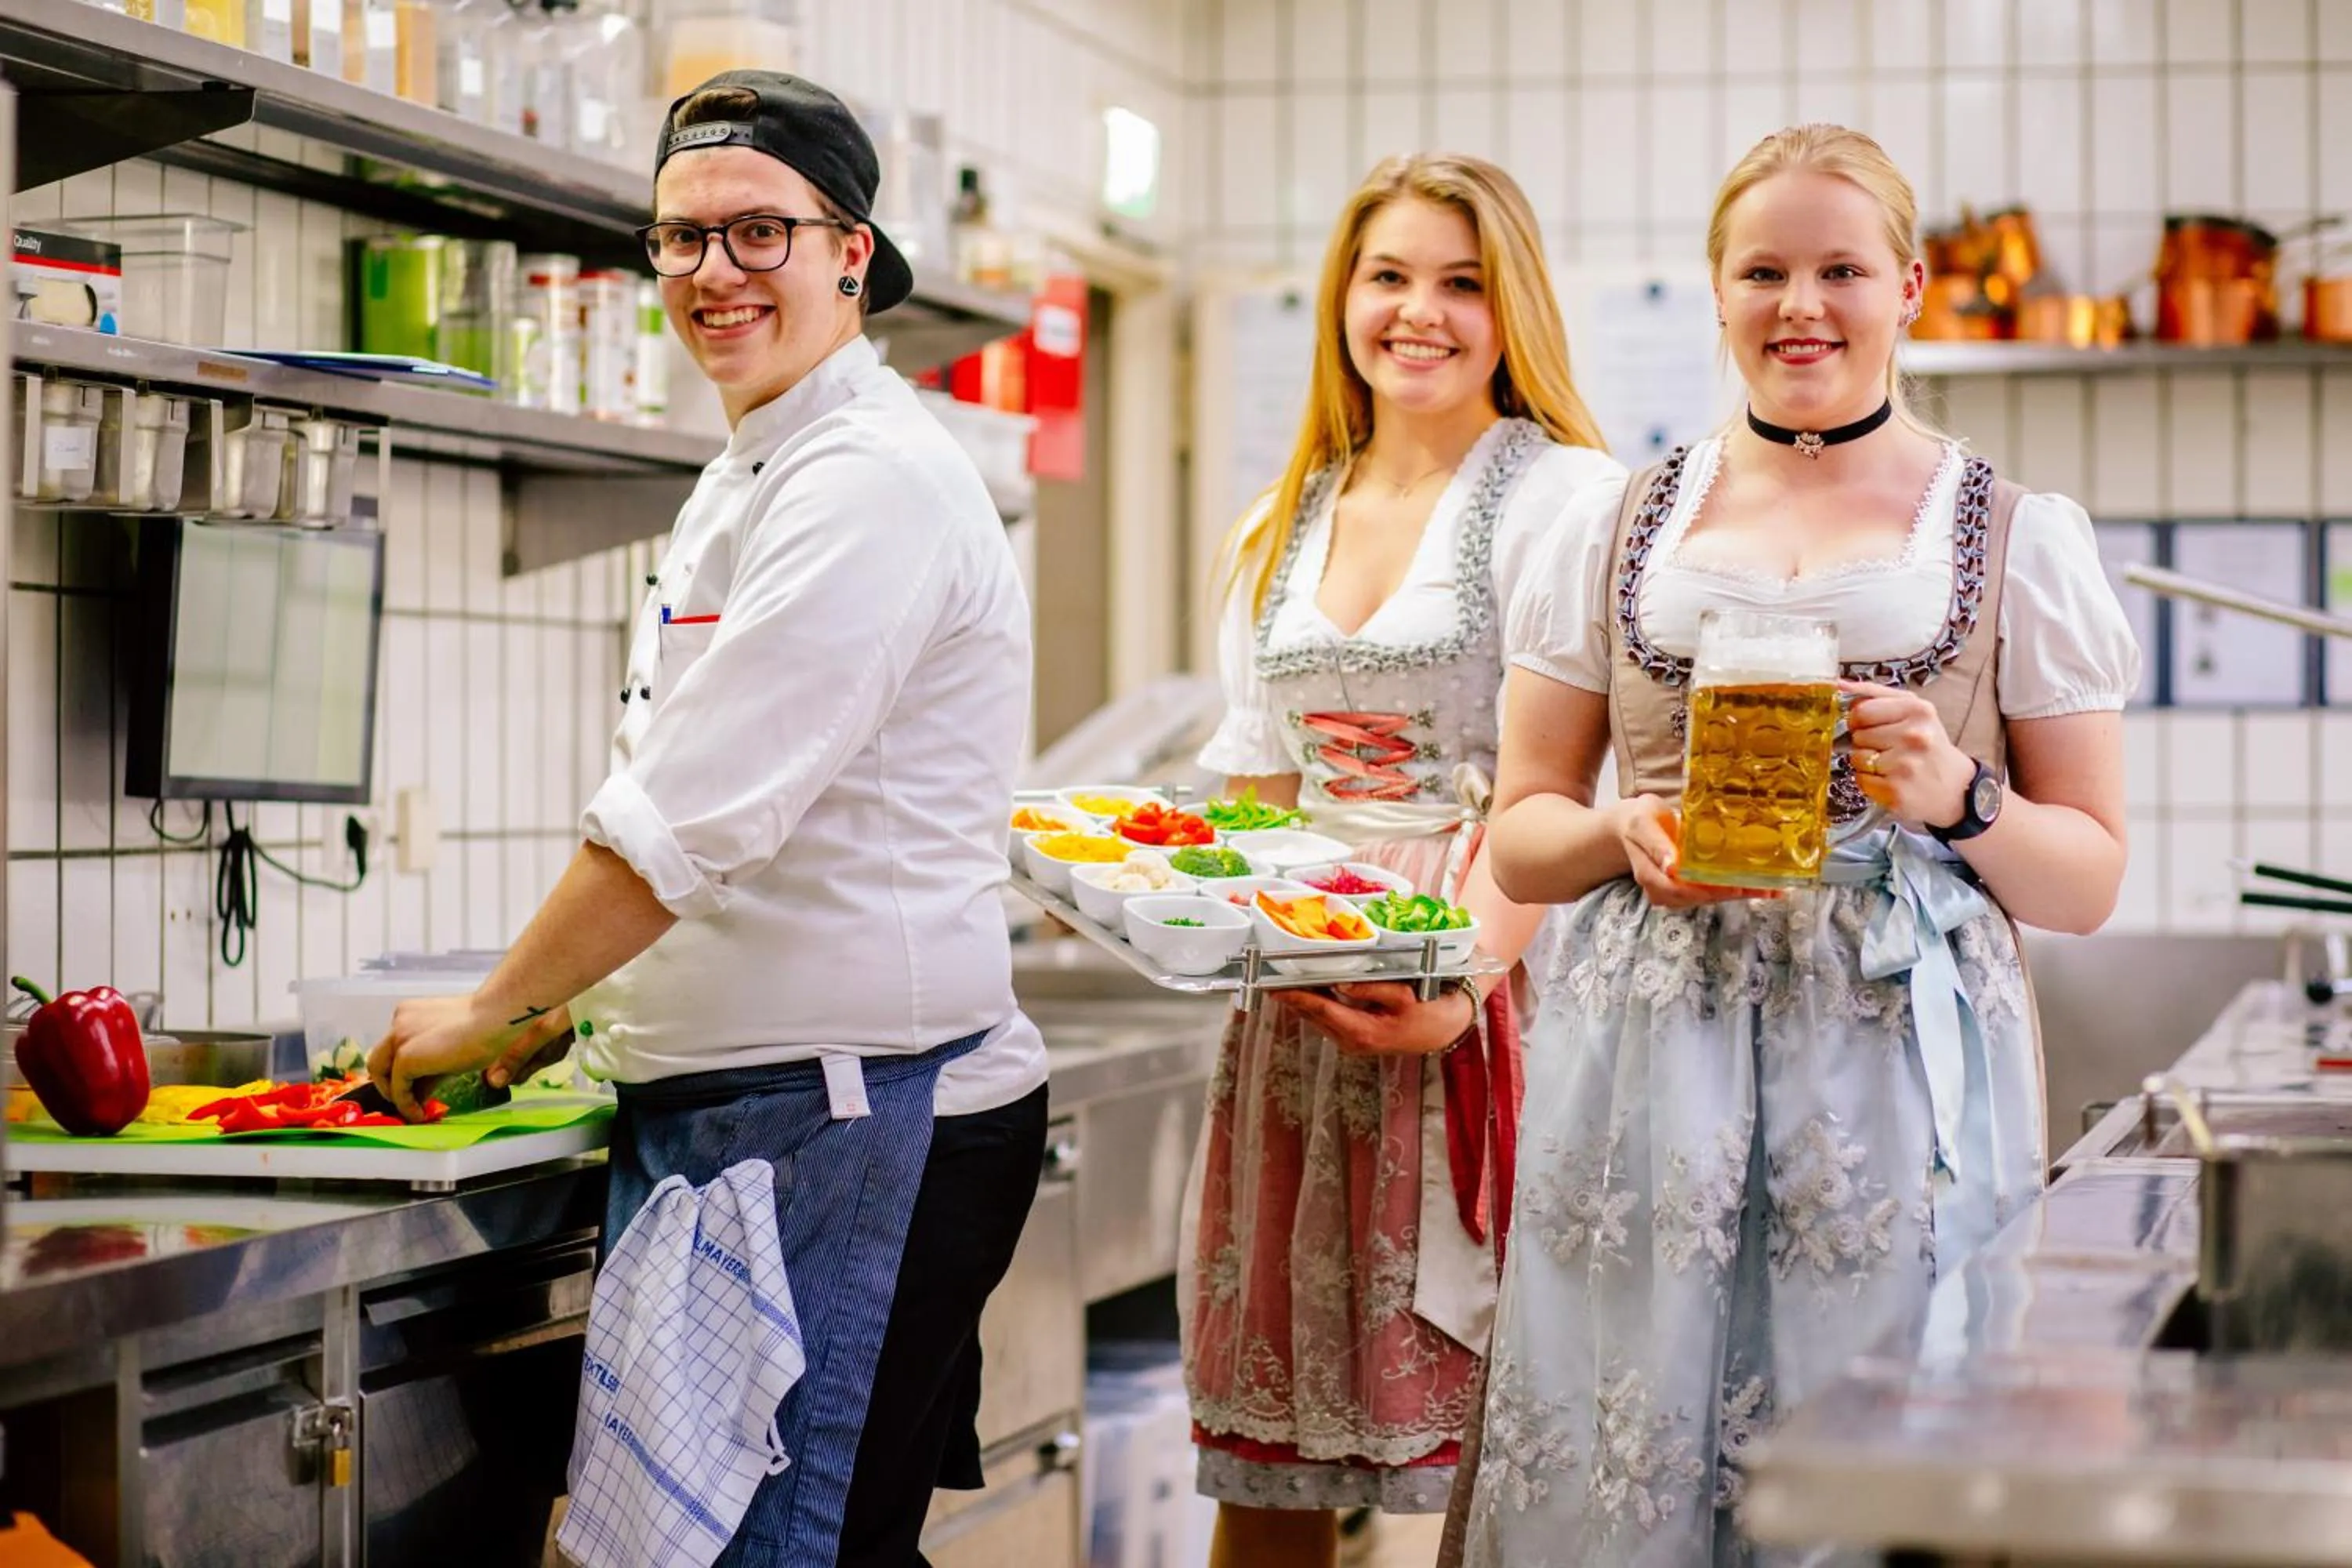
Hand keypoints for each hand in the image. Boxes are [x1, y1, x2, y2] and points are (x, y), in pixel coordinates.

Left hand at [366, 996, 574, 1120]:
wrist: (496, 1019)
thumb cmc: (486, 1026)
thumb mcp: (450, 1046)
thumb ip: (431, 1065)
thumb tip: (419, 1094)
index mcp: (409, 1013)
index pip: (393, 1047)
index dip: (399, 1071)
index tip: (413, 1089)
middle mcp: (398, 1021)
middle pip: (379, 1058)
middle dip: (388, 1083)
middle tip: (406, 1100)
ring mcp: (399, 1037)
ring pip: (380, 1071)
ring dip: (393, 1094)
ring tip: (412, 1110)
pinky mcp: (405, 1056)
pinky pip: (397, 1087)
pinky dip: (405, 1103)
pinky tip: (419, 1113)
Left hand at [1275, 981, 1477, 1055]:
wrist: (1445, 1030)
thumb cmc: (1429, 1011)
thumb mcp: (1404, 996)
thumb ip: (1371, 989)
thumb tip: (1340, 982)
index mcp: (1362, 1031)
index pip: (1320, 1010)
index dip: (1295, 996)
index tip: (1273, 986)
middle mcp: (1352, 1041)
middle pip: (1313, 1015)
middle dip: (1291, 996)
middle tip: (1268, 975)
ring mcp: (1352, 1042)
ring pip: (1318, 1018)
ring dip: (1301, 1000)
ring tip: (1281, 978)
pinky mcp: (1355, 1037)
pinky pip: (1327, 1019)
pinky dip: (1315, 1003)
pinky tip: (1308, 987)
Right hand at [1613, 795, 1764, 907]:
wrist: (1631, 826)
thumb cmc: (1638, 820)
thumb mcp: (1642, 823)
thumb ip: (1655, 843)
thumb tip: (1671, 865)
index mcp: (1650, 874)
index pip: (1680, 890)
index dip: (1709, 891)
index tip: (1735, 887)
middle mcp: (1663, 889)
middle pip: (1700, 897)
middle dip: (1733, 894)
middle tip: (1765, 887)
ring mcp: (1675, 891)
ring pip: (1709, 898)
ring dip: (1739, 894)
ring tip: (1770, 886)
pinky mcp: (1687, 888)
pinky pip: (1712, 892)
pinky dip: (1735, 889)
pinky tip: (1760, 885)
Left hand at [1837, 680, 1975, 829]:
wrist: (1954, 786)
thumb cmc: (1928, 744)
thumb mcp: (1912, 710)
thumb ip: (1875, 694)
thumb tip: (1839, 684)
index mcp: (1918, 711)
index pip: (1861, 710)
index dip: (1859, 720)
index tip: (1870, 725)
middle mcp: (1914, 736)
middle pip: (1857, 735)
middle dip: (1865, 742)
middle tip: (1888, 747)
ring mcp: (1905, 766)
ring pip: (1856, 758)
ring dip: (1866, 763)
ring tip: (1890, 764)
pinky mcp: (1896, 791)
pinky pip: (1861, 780)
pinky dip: (1870, 782)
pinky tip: (1890, 780)